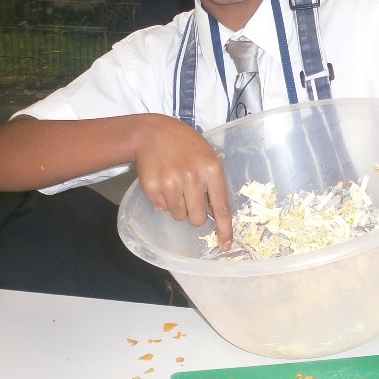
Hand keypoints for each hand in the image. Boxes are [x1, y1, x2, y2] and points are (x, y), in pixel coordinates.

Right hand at [132, 116, 233, 249]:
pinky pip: (162, 208)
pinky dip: (164, 200)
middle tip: (190, 197)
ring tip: (176, 184)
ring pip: (179, 215)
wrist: (153, 133)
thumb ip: (213, 184)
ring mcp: (171, 183)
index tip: (226, 245)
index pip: (221, 208)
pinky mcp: (153, 188)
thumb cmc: (186, 146)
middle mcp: (192, 178)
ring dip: (179, 206)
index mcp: (211, 170)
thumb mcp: (207, 157)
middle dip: (195, 213)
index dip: (224, 229)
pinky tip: (163, 181)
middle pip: (197, 219)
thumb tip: (216, 214)